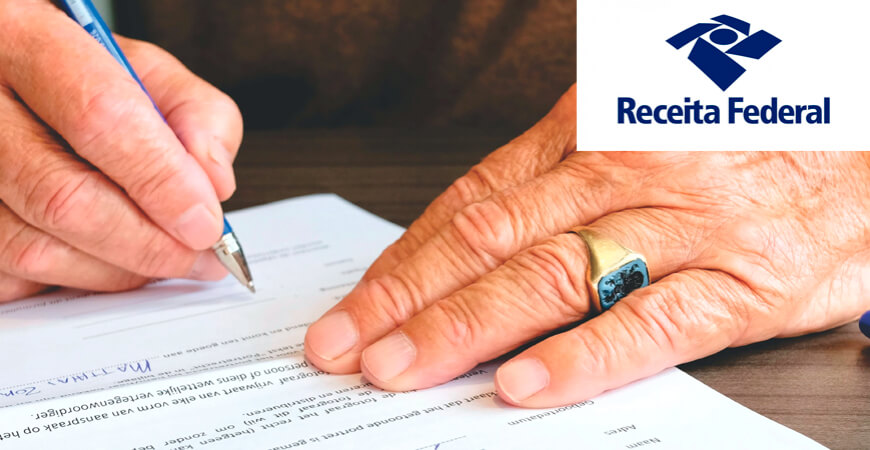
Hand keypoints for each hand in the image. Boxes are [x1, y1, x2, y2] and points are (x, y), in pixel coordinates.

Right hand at [0, 1, 242, 300]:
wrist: (17, 85)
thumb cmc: (85, 78)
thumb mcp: (151, 73)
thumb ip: (198, 118)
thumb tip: (213, 185)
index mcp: (27, 41)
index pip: (100, 117)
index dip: (162, 181)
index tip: (206, 222)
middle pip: (63, 197)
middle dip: (148, 243)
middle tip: (198, 256)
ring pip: (35, 248)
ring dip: (117, 270)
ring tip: (163, 258)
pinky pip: (16, 277)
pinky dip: (75, 279)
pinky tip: (107, 256)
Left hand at [305, 84, 869, 406]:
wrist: (868, 120)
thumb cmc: (744, 120)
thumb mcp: (638, 119)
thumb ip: (558, 172)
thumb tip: (474, 233)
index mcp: (591, 127)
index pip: (472, 203)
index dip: (403, 260)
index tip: (355, 306)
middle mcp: (626, 173)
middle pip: (491, 244)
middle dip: (407, 302)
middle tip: (346, 348)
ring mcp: (684, 227)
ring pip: (552, 280)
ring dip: (465, 330)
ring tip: (403, 371)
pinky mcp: (746, 282)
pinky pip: (652, 325)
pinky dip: (583, 357)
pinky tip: (524, 386)